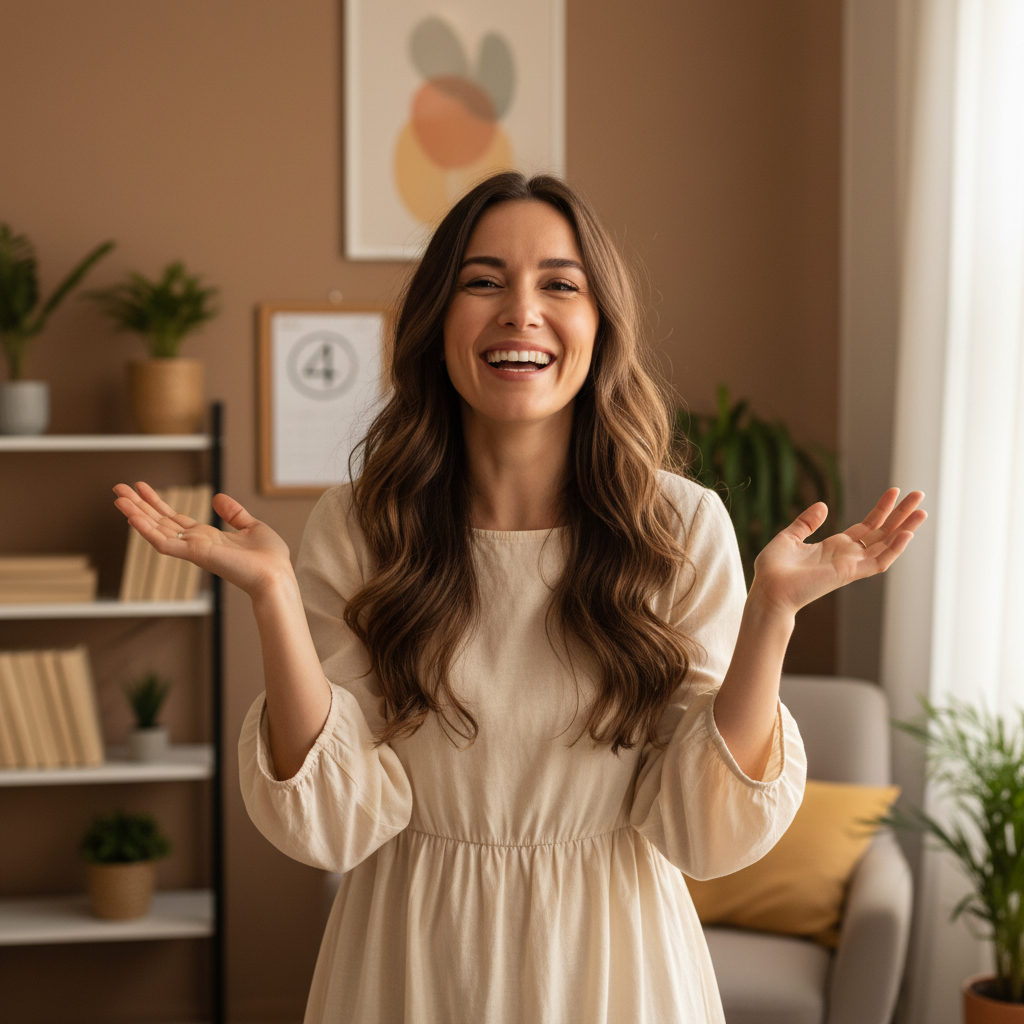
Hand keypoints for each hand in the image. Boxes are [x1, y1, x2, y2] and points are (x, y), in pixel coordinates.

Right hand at [113, 481, 294, 597]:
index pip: (175, 518)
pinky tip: (132, 517)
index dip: (158, 503)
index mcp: (207, 537)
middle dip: (139, 505)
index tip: (142, 487)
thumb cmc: (269, 558)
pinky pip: (164, 543)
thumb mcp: (251, 526)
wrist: (276, 575)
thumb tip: (218, 498)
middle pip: (160, 521)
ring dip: (136, 514)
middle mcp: (195, 543)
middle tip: (118, 488)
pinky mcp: (194, 555)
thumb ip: (234, 514)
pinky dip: (147, 531)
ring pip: (156, 530)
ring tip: (118, 498)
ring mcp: (193, 549)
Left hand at [750, 487, 926, 616]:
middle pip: (882, 532)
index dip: (881, 509)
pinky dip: (894, 549)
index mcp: (834, 547)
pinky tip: (906, 533)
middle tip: (919, 495)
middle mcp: (847, 556)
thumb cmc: (774, 570)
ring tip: (922, 511)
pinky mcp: (849, 574)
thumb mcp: (789, 537)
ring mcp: (850, 565)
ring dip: (905, 528)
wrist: (768, 590)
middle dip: (901, 514)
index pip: (866, 526)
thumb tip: (823, 505)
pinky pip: (878, 562)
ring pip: (886, 545)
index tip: (894, 492)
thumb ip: (806, 523)